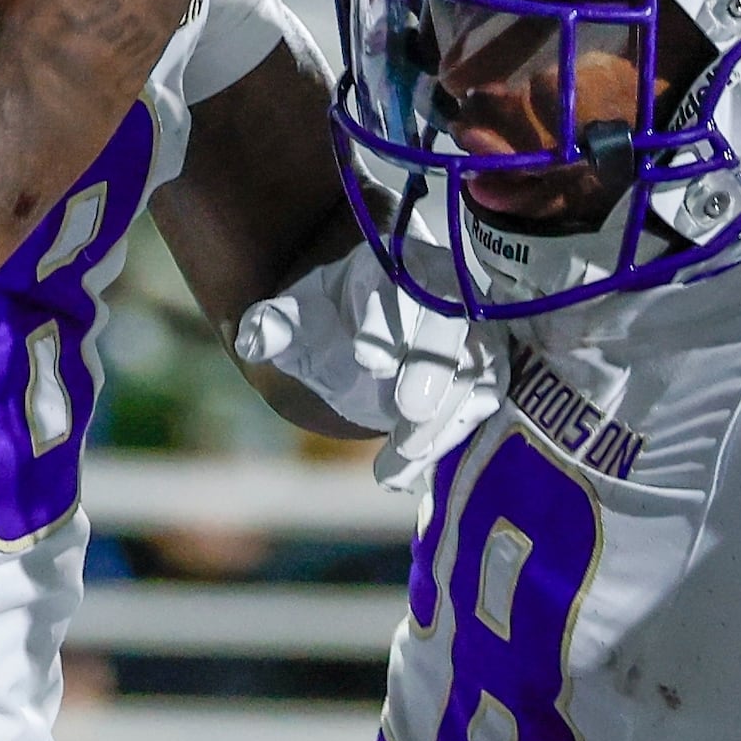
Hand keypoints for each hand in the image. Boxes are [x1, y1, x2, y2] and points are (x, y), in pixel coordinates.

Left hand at [235, 245, 500, 489]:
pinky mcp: (488, 370)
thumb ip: (272, 327)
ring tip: (398, 463)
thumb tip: (252, 337)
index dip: (384, 321)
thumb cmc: (329, 324)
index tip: (365, 359)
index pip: (395, 285)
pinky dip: (451, 441)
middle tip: (407, 412)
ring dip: (443, 420)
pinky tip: (408, 474)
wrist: (365, 338)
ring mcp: (473, 330)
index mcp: (389, 266)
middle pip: (449, 326)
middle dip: (431, 368)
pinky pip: (484, 404)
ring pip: (476, 371)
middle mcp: (442, 291)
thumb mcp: (295, 322)